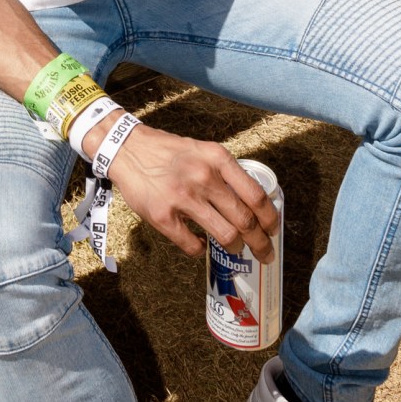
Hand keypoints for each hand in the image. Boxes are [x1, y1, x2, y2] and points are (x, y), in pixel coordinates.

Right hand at [109, 122, 278, 259]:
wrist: (126, 148)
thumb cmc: (168, 151)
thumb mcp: (202, 150)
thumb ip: (225, 172)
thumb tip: (250, 202)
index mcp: (217, 159)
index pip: (256, 195)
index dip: (270, 218)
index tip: (274, 230)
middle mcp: (204, 178)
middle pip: (245, 221)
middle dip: (260, 243)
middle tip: (265, 253)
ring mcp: (183, 198)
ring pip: (225, 236)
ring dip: (236, 248)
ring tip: (236, 249)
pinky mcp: (163, 216)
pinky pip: (192, 245)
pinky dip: (201, 250)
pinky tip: (201, 245)